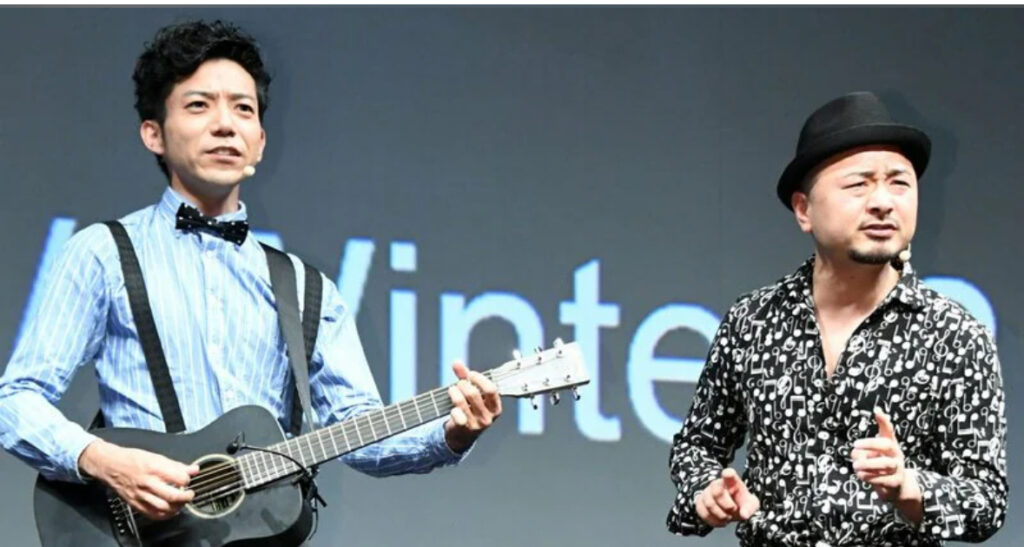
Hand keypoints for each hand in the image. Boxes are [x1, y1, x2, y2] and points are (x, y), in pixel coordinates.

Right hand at [78, 439, 198, 519]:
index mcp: (154, 468)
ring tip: (181, 502)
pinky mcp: (135, 503)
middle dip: (185, 497)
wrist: (109, 465)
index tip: (187, 480)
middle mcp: (147, 483)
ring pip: (163, 507)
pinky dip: (164, 515)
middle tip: (189, 494)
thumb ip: (176, 465)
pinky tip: (170, 511)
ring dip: (177, 507)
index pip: (179, 478)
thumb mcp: (156, 456)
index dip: (187, 480)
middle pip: (172, 496)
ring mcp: (140, 495)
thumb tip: (193, 469)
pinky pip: (151, 514)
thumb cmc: (131, 459)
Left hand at [443, 361, 500, 452]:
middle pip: (473, 393)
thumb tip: (456, 362)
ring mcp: (476, 424)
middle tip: (459, 384)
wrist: (462, 435)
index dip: (479, 379)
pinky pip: (456, 414)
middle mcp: (488, 417)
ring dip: (454, 392)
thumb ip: (465, 377)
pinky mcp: (464, 428)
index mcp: (495, 408)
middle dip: (463, 384)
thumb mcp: (472, 394)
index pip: (491, 389)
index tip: (470, 374)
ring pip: (462, 401)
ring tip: (452, 390)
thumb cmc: (470, 410)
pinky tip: (452, 408)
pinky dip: (453, 408)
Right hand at [696, 468, 759, 526]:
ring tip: (727, 516)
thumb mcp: (750, 504)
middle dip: (727, 505)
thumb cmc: (740, 503)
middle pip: (716, 492)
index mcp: (732, 481)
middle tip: (733, 509)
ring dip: (721, 515)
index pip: (728, 474)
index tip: (728, 474)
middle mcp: (717, 484)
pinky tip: (720, 519)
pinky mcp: (700, 503)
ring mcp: (707, 492)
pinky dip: (714, 520)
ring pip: (709, 504)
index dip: (727, 474)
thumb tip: (744, 515)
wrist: (730, 509)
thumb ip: (749, 508)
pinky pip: (704, 513)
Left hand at [851, 408, 918, 502]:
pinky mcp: (895, 482)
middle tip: (855, 446)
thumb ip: (859, 451)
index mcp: (890, 444)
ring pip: (885, 463)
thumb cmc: (878, 466)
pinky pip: (883, 479)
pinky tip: (861, 475)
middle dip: (870, 444)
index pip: (888, 430)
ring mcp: (898, 468)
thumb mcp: (868, 455)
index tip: (877, 411)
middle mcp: (896, 454)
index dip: (884, 421)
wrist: (895, 486)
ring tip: (855, 466)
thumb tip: (855, 453)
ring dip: (867, 464)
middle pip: (887, 444)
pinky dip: (869, 477)